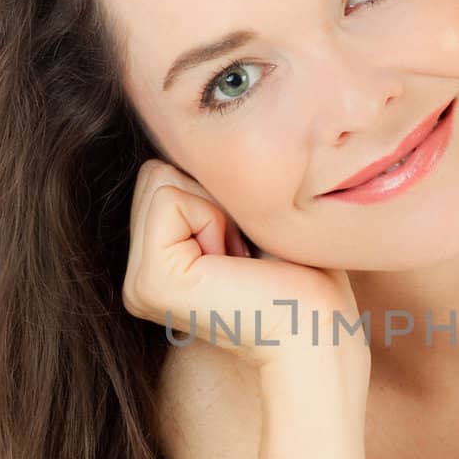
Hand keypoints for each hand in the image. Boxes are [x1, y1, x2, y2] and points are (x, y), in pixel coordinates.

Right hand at [122, 159, 369, 373]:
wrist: (319, 331)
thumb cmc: (305, 275)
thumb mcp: (248, 219)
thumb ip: (210, 187)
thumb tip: (190, 127)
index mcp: (159, 265)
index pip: (164, 172)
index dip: (218, 194)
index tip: (249, 248)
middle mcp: (139, 278)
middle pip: (156, 171)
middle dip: (212, 198)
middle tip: (246, 256)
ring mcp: (138, 284)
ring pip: (159, 177)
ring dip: (216, 209)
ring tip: (241, 262)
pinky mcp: (149, 283)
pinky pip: (169, 196)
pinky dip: (213, 219)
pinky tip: (234, 267)